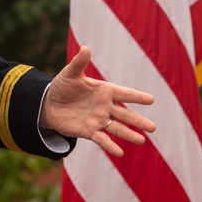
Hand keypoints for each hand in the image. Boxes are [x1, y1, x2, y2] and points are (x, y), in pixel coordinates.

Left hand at [40, 46, 155, 156]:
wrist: (49, 104)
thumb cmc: (62, 86)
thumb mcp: (70, 74)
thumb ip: (79, 63)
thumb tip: (85, 48)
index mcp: (104, 90)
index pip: (124, 93)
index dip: (136, 97)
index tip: (151, 100)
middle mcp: (105, 106)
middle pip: (125, 114)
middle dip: (138, 121)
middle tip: (153, 128)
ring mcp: (98, 120)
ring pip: (117, 128)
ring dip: (129, 134)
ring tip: (142, 141)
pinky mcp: (89, 131)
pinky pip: (102, 139)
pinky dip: (110, 146)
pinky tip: (120, 152)